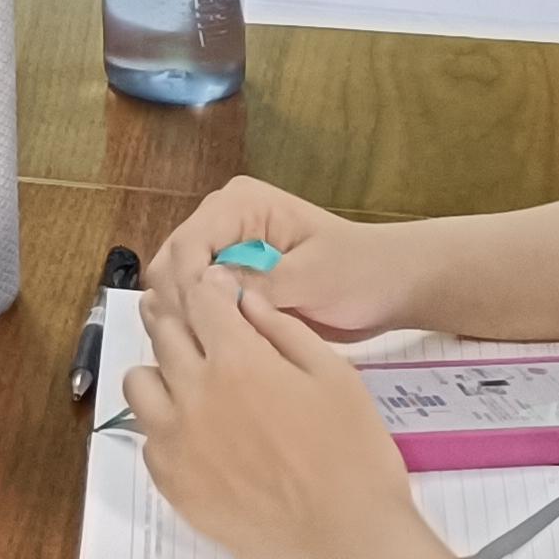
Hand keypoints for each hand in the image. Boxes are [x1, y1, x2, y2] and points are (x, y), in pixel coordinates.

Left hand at [130, 285, 455, 558]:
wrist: (347, 541)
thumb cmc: (354, 456)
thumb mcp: (336, 376)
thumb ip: (284, 330)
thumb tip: (245, 301)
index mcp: (238, 360)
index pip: (200, 298)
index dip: (210, 287)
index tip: (220, 292)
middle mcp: (195, 393)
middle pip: (163, 332)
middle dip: (179, 317)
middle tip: (199, 327)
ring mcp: (176, 441)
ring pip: (139, 382)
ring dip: (161, 371)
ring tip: (191, 384)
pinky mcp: (171, 483)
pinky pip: (148, 438)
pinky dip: (165, 426)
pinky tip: (197, 435)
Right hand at [143, 177, 409, 341]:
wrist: (385, 286)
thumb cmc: (357, 274)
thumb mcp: (313, 277)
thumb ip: (260, 281)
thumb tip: (209, 288)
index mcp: (240, 204)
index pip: (189, 243)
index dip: (186, 288)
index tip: (201, 330)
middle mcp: (221, 220)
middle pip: (173, 263)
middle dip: (180, 305)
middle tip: (202, 351)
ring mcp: (221, 250)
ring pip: (176, 285)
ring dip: (185, 318)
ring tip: (208, 354)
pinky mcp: (227, 278)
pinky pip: (195, 302)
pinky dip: (198, 325)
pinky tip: (215, 351)